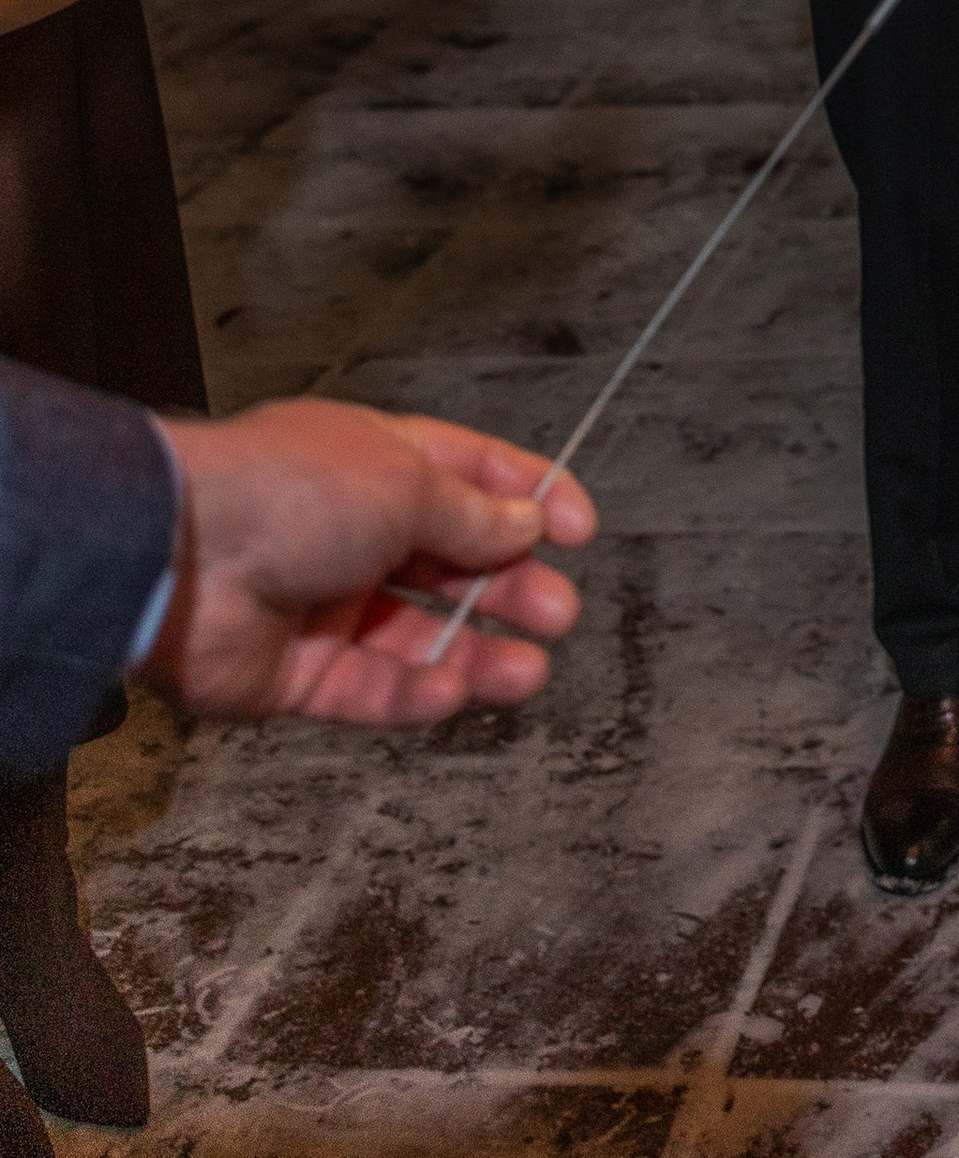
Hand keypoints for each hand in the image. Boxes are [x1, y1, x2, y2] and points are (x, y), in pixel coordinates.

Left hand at [147, 399, 596, 726]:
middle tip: (559, 613)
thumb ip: (473, 516)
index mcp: (380, 462)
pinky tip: (450, 692)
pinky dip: (413, 695)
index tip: (580, 530)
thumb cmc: (289, 491)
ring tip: (527, 673)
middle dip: (510, 587)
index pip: (473, 475)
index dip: (531, 498)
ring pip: (418, 636)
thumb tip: (526, 524)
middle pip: (452, 563)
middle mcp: (355, 530)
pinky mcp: (296, 674)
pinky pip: (368, 689)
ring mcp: (325, 603)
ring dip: (475, 653)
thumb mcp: (407, 484)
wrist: (179, 557)